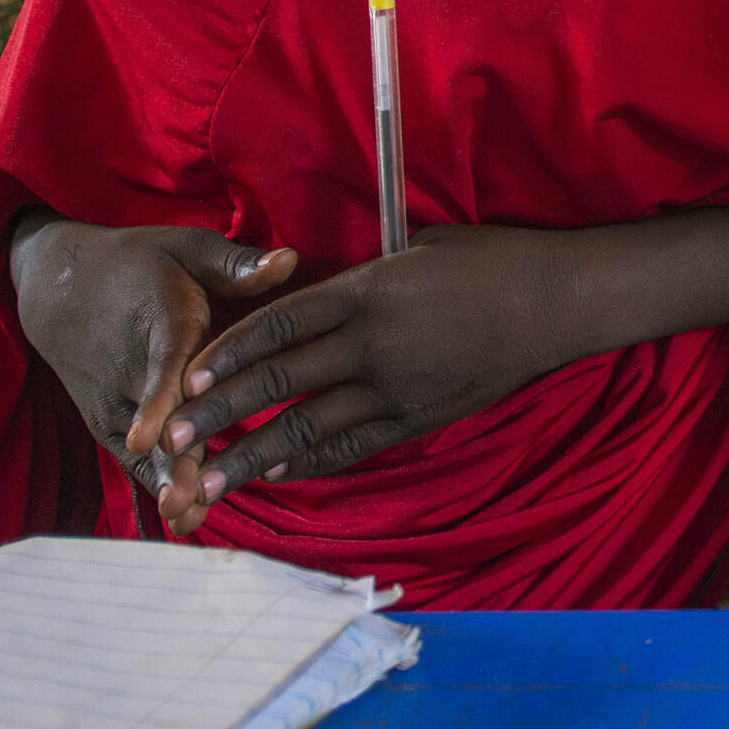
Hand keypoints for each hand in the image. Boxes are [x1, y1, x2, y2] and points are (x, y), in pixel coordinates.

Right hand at [7, 214, 299, 515]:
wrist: (60, 287)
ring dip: (164, 482)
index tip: (153, 439)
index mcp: (159, 321)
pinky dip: (159, 484)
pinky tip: (186, 520)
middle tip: (186, 500)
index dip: (158, 402)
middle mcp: (130, 369)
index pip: (160, 366)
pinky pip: (139, 458)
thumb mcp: (187, 248)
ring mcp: (116, 402)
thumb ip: (236, 264)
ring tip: (187, 519)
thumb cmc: (142, 264)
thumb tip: (291, 260)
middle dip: (171, 460)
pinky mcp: (111, 423)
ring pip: (145, 449)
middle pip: (155, 420)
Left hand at [150, 224, 568, 526]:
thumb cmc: (492, 260)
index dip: (230, 352)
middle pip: (281, 381)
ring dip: (253, 454)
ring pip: (310, 426)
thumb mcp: (419, 248)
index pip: (280, 323)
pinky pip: (354, 445)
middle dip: (221, 412)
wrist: (555, 302)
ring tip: (209, 480)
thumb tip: (321, 284)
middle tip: (172, 437)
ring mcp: (397, 387)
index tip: (188, 375)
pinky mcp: (420, 416)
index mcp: (369, 291)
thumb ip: (364, 276)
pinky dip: (312, 460)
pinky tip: (278, 471)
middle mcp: (373, 343)